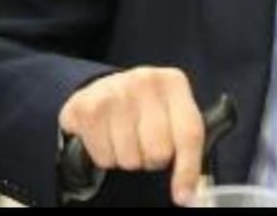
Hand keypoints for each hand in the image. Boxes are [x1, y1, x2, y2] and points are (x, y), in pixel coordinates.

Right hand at [58, 67, 204, 205]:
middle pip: (158, 150)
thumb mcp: (172, 115)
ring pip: (130, 158)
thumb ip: (186, 147)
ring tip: (125, 138)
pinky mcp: (86, 107)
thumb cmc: (146, 108)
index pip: (189, 133)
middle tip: (146, 145)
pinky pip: (104, 157)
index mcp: (173, 83)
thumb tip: (190, 192)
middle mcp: (145, 80)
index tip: (183, 195)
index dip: (188, 169)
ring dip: (128, 158)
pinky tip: (106, 136)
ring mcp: (114, 91)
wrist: (107, 88)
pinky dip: (106, 157)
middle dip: (152, 158)